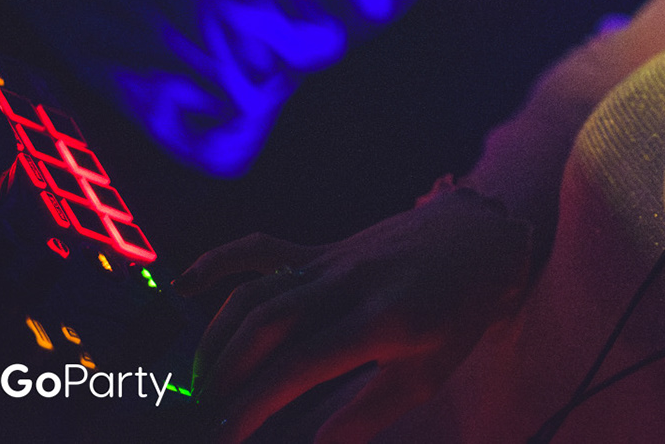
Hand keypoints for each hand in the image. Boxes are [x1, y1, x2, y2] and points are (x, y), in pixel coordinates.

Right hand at [176, 188, 533, 443]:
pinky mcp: (325, 248)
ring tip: (202, 384)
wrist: (480, 240)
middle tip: (203, 417)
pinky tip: (184, 286)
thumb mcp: (428, 375)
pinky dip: (221, 262)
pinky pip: (263, 249)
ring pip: (257, 292)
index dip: (255, 405)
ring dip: (217, 338)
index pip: (300, 366)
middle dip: (225, 376)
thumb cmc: (458, 314)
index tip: (225, 438)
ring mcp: (335, 260)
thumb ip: (369, 415)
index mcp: (384, 320)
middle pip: (266, 326)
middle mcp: (352, 283)